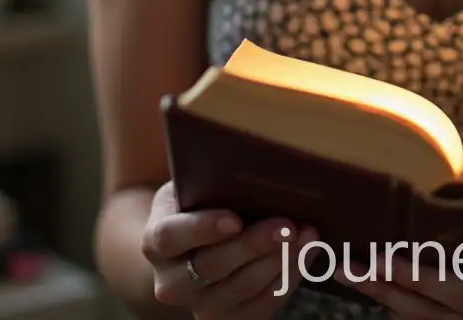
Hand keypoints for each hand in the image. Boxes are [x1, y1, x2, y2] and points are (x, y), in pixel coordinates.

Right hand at [141, 180, 319, 316]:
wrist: (196, 241)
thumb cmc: (201, 199)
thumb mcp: (195, 183)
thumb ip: (210, 178)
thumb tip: (251, 159)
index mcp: (156, 241)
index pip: (171, 236)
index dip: (202, 229)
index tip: (234, 220)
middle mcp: (171, 282)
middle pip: (212, 266)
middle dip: (253, 245)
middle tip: (287, 225)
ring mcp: (199, 305)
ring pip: (240, 289)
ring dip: (278, 261)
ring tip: (306, 234)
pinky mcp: (229, 318)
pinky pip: (260, 306)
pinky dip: (287, 278)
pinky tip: (305, 253)